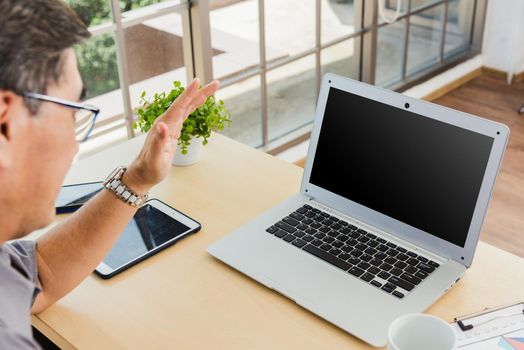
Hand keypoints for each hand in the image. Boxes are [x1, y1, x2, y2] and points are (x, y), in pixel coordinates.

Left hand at [124, 78, 219, 192]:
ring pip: (187, 107)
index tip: (197, 82)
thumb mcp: (154, 158)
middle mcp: (166, 122)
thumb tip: (162, 125)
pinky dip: (194, 106)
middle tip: (216, 83)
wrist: (143, 174)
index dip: (188, 94)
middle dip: (200, 92)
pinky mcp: (173, 130)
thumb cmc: (149, 168)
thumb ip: (158, 141)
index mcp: (163, 126)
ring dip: (199, 97)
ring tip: (213, 88)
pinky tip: (200, 102)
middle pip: (185, 103)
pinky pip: (185, 114)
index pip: (178, 106)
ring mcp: (169, 125)